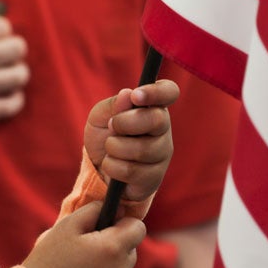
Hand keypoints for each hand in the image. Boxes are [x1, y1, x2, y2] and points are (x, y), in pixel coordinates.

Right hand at [0, 0, 28, 125]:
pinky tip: (10, 94)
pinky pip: (8, 107)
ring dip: (18, 73)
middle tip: (6, 54)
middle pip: (16, 48)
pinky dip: (15, 101)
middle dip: (15, 49)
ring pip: (18, 76)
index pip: (2, 25)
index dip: (2, 29)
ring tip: (10, 73)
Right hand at [22, 202, 144, 267]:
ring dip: (109, 262)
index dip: (123, 222)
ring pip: (123, 266)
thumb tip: (117, 209)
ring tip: (82, 265)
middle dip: (115, 243)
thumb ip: (95, 210)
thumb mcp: (68, 225)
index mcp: (112, 248)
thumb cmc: (50, 259)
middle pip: (131, 248)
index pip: (138, 227)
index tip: (107, 225)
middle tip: (87, 246)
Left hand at [84, 79, 178, 202]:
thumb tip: (127, 94)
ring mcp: (162, 153)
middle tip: (112, 127)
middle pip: (157, 120)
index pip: (169, 91)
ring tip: (110, 148)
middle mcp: (163, 128)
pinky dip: (113, 166)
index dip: (156, 92)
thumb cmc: (104, 134)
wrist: (98, 167)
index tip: (135, 96)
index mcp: (153, 106)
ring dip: (115, 147)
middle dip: (125, 123)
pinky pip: (133, 171)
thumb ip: (113, 105)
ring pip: (142, 149)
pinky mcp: (155, 176)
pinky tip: (113, 164)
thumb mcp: (101, 115)